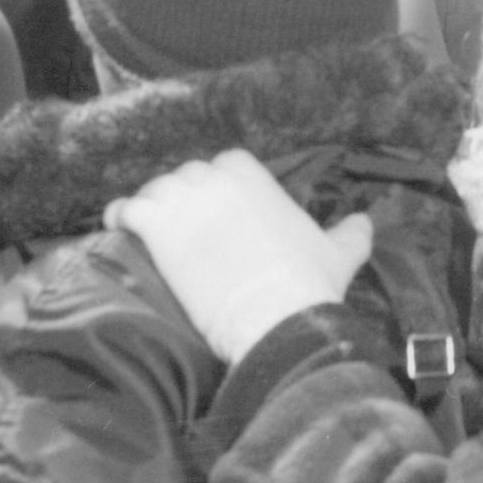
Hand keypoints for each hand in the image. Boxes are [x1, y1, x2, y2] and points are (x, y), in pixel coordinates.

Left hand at [107, 148, 372, 365]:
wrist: (277, 316)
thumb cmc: (309, 285)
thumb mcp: (339, 253)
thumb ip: (351, 232)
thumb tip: (366, 222)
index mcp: (254, 175)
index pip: (224, 165)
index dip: (217, 188)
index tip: (216, 210)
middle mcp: (216, 179)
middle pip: (186, 178)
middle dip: (184, 198)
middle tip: (183, 228)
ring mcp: (185, 201)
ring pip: (155, 192)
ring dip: (151, 208)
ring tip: (146, 228)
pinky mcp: (159, 229)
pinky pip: (128, 211)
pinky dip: (119, 216)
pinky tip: (117, 227)